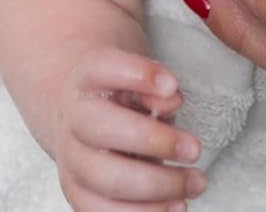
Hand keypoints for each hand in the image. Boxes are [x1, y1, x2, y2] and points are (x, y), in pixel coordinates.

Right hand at [54, 47, 205, 210]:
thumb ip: (155, 86)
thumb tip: (169, 96)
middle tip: (194, 149)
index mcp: (85, 80)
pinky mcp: (78, 195)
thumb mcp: (138, 83)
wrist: (80, 123)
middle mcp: (72, 118)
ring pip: (108, 180)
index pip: (101, 67)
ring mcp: (71, 160)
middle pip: (101, 128)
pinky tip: (175, 205)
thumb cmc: (120, 102)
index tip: (171, 85)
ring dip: (159, 186)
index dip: (136, 74)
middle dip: (154, 142)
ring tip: (194, 182)